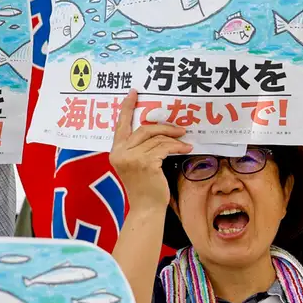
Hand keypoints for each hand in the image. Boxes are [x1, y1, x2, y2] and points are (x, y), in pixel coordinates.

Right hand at [108, 89, 191, 211]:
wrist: (146, 209)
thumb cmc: (145, 187)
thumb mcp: (136, 164)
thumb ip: (139, 147)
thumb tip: (158, 130)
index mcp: (116, 151)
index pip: (121, 124)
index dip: (127, 107)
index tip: (134, 93)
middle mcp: (121, 152)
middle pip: (144, 129)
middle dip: (164, 127)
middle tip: (180, 128)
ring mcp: (132, 157)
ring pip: (157, 138)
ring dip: (174, 139)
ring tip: (185, 141)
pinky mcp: (145, 163)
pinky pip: (164, 147)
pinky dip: (177, 146)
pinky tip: (186, 148)